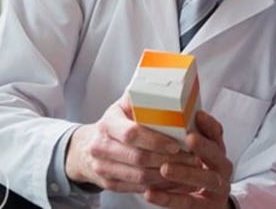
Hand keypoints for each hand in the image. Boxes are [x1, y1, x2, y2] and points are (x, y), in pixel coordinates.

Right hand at [65, 94, 182, 193]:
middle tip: (190, 159)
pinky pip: (136, 188)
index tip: (176, 144)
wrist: (85, 148)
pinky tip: (173, 180)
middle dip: (166, 159)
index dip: (155, 140)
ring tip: (186, 170)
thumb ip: (141, 97)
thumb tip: (167, 85)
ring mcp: (102, 167)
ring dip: (165, 175)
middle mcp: (101, 146)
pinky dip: (157, 186)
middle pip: (138, 158)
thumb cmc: (115, 123)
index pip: (131, 133)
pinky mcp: (108, 184)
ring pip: (139, 176)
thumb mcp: (123, 106)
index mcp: (108, 123)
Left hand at [145, 110, 233, 207]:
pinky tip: (150, 193)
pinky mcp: (207, 208)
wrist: (210, 204)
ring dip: (185, 173)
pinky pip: (187, 203)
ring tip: (165, 168)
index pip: (217, 134)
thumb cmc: (197, 173)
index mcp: (218, 151)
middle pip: (216, 155)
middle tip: (188, 138)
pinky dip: (168, 198)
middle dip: (202, 146)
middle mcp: (222, 168)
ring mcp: (218, 189)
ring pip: (205, 179)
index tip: (198, 115)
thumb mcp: (198, 153)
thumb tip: (167, 113)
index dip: (209, 125)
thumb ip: (188, 136)